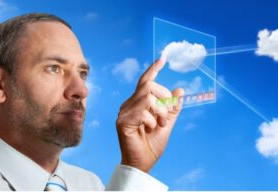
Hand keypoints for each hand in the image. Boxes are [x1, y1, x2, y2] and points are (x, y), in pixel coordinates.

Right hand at [116, 56, 183, 171]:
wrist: (143, 163)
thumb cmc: (152, 144)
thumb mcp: (167, 123)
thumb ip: (172, 108)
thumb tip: (180, 90)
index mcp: (138, 103)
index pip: (145, 81)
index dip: (154, 69)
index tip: (163, 58)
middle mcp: (128, 104)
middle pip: (148, 86)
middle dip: (164, 98)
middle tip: (167, 116)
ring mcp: (124, 112)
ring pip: (147, 97)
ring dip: (161, 111)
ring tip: (161, 125)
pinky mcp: (122, 121)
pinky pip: (143, 111)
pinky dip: (152, 120)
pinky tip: (149, 129)